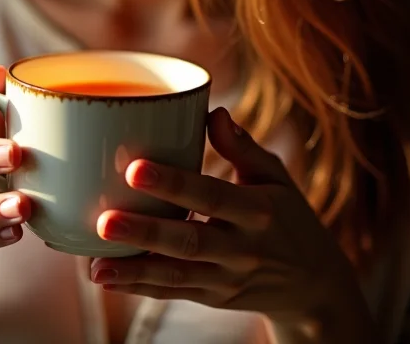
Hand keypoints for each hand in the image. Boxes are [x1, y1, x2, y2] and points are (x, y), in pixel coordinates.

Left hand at [91, 108, 377, 341]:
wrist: (314, 285)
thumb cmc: (288, 216)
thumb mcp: (275, 177)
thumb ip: (242, 147)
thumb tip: (212, 112)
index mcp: (258, 211)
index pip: (212, 195)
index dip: (174, 184)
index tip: (135, 169)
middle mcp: (243, 249)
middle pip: (190, 241)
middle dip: (146, 232)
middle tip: (105, 221)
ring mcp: (228, 278)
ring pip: (177, 275)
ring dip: (134, 270)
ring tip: (95, 266)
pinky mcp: (214, 297)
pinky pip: (174, 293)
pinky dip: (139, 287)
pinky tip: (107, 277)